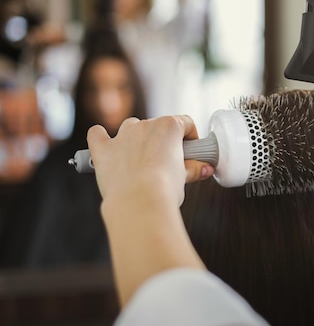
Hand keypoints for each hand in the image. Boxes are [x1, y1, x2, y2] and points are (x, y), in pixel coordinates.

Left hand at [87, 116, 213, 205]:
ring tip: (144, 159)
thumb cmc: (164, 189)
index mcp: (169, 126)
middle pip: (158, 125)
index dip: (191, 138)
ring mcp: (123, 136)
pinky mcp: (104, 150)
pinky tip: (107, 143)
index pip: (185, 123)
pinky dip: (102, 136)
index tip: (192, 151)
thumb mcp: (185, 177)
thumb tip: (204, 169)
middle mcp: (145, 126)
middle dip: (164, 141)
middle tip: (171, 163)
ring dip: (138, 138)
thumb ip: (194, 168)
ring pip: (131, 127)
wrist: (138, 202)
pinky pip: (98, 134)